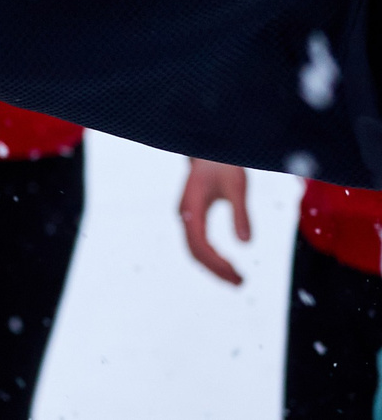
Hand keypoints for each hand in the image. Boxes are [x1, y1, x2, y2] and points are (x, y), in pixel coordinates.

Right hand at [179, 158, 251, 285]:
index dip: (217, 263)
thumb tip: (247, 244)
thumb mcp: (237, 187)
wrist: (210, 149)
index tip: (237, 274)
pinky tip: (226, 262)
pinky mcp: (192, 215)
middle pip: (195, 251)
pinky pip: (197, 242)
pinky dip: (211, 256)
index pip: (200, 245)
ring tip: (236, 278)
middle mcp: (185, 214)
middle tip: (241, 283)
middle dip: (216, 270)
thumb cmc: (224, 165)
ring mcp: (187, 215)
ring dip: (213, 266)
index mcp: (191, 208)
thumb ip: (241, 215)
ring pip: (194, 249)